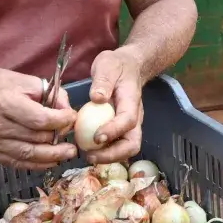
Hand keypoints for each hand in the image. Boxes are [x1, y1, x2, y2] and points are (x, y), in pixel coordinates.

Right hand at [0, 69, 76, 169]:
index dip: (60, 121)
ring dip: (51, 156)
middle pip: (35, 139)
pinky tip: (50, 160)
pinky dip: (35, 163)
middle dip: (58, 140)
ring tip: (67, 153)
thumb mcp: (25, 80)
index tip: (71, 118)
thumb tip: (68, 110)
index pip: (40, 119)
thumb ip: (50, 93)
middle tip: (73, 140)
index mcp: (5, 102)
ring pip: (27, 155)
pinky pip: (16, 162)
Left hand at [86, 48, 143, 163]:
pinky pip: (117, 145)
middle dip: (113, 155)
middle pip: (132, 143)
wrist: (129, 66)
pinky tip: (88, 150)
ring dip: (108, 157)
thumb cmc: (117, 65)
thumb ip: (102, 81)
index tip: (96, 138)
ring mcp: (130, 124)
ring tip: (87, 156)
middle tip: (91, 156)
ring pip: (126, 148)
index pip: (128, 120)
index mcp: (131, 100)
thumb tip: (97, 98)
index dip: (113, 131)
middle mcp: (135, 116)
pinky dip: (105, 152)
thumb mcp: (107, 65)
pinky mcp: (122, 128)